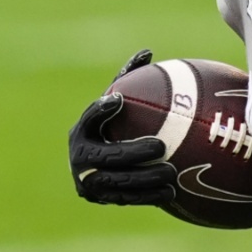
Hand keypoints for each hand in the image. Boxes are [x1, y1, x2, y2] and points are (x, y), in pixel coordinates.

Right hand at [68, 50, 175, 205]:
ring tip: (171, 172)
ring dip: (145, 178)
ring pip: (117, 181)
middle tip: (161, 146)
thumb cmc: (114, 125)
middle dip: (133, 152)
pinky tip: (172, 193)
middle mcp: (79, 156)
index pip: (89, 119)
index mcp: (81, 131)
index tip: (119, 99)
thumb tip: (147, 52)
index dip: (101, 111)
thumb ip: (128, 80)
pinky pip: (125, 199)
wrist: (98, 166)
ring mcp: (87, 181)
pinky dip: (147, 197)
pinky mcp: (100, 199)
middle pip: (106, 156)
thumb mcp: (117, 102)